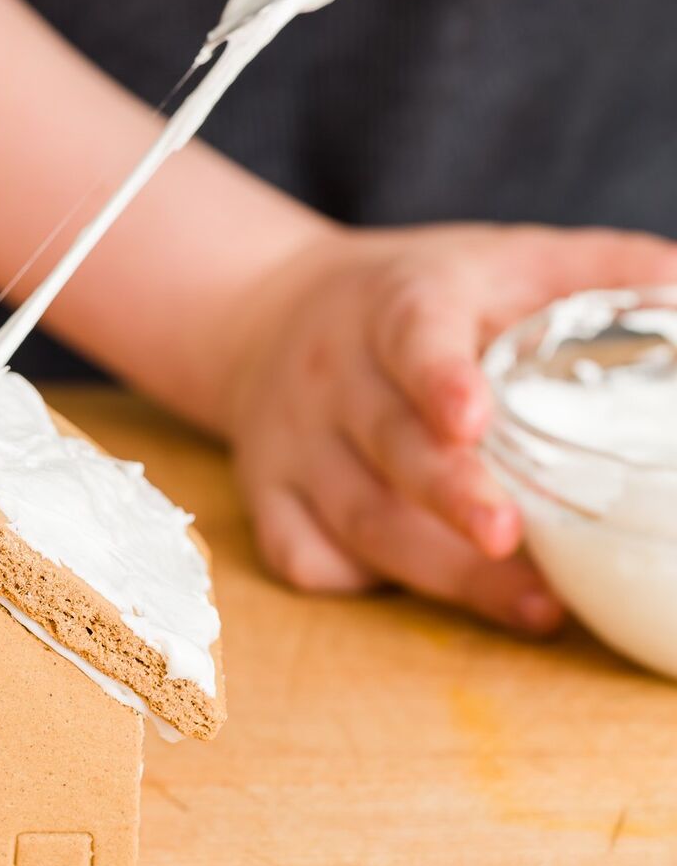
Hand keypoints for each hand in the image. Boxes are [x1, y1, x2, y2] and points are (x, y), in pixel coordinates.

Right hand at [227, 223, 676, 630]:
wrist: (269, 311)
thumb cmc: (418, 297)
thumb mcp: (500, 260)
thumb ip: (597, 271)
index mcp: (394, 304)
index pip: (410, 337)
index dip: (438, 378)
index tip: (472, 418)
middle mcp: (333, 373)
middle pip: (388, 444)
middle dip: (449, 496)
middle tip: (510, 537)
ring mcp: (292, 442)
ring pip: (358, 517)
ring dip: (441, 569)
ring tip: (532, 606)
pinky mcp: (267, 497)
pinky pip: (304, 556)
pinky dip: (365, 584)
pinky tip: (434, 592)